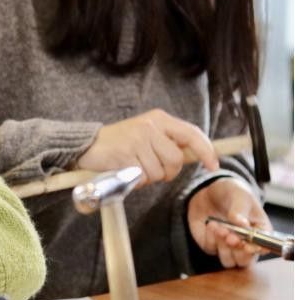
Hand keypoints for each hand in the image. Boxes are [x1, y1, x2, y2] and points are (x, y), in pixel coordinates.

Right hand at [76, 109, 218, 185]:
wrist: (86, 145)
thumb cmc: (119, 143)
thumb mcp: (146, 134)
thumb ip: (169, 141)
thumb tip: (197, 156)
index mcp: (159, 119)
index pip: (191, 134)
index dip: (206, 151)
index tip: (213, 165)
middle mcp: (150, 126)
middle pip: (176, 160)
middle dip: (167, 172)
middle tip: (150, 169)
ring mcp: (137, 139)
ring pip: (160, 172)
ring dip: (149, 178)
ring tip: (134, 168)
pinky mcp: (126, 154)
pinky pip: (143, 177)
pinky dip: (136, 181)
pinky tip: (125, 171)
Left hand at [187, 177, 270, 267]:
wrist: (208, 190)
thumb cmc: (231, 192)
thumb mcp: (239, 195)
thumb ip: (240, 210)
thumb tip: (242, 224)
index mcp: (260, 232)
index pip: (262, 248)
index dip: (255, 250)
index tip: (246, 245)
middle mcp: (245, 243)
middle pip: (245, 261)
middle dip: (238, 252)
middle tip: (230, 237)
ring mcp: (227, 246)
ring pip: (228, 261)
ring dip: (224, 248)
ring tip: (219, 228)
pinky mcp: (210, 244)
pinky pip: (211, 249)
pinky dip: (210, 239)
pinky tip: (211, 224)